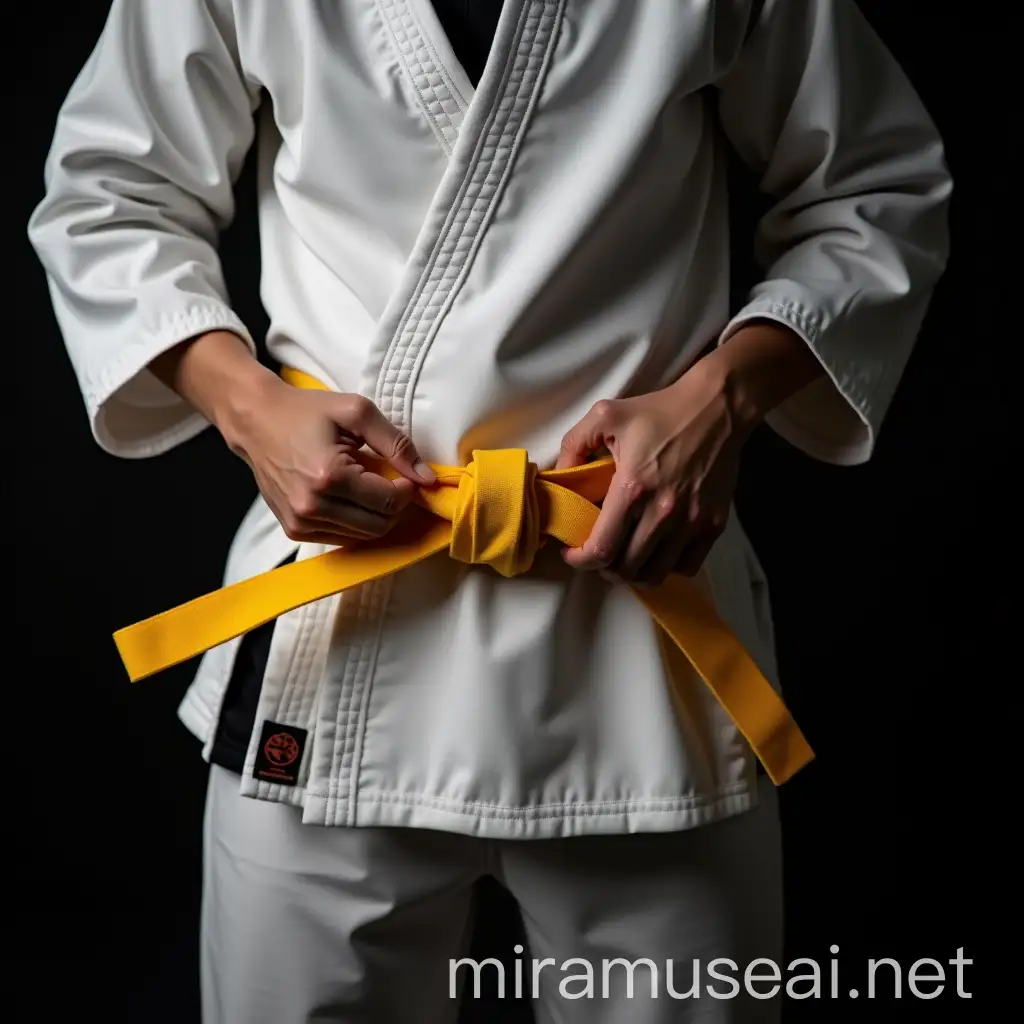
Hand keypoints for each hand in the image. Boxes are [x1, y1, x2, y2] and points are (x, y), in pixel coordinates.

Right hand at [223, 376, 434, 545]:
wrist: (256, 420)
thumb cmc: (306, 411)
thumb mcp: (356, 412)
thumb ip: (396, 444)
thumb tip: (427, 478)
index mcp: (329, 476)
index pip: (389, 501)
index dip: (406, 489)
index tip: (403, 473)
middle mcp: (312, 506)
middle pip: (379, 525)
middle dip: (394, 505)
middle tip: (389, 480)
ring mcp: (301, 522)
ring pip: (363, 536)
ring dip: (374, 514)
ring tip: (365, 484)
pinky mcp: (294, 530)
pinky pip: (342, 537)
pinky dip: (354, 522)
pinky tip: (348, 496)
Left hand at [556, 361, 746, 585]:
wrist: (718, 407)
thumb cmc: (660, 411)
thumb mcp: (605, 415)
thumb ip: (574, 445)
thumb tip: (560, 477)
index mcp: (632, 488)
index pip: (601, 549)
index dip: (580, 560)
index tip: (572, 552)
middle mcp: (663, 512)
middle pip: (626, 569)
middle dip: (603, 567)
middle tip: (597, 551)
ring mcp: (691, 522)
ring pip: (655, 574)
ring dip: (633, 571)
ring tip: (625, 554)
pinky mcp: (713, 524)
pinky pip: (686, 566)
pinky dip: (666, 566)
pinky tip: (656, 549)